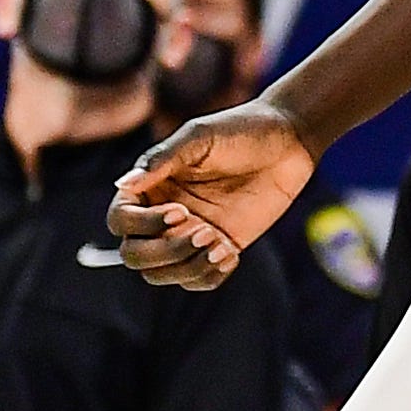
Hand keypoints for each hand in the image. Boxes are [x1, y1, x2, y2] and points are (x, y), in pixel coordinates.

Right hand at [113, 102, 314, 291]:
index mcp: (151, 186)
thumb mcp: (200, 137)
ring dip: (189, 266)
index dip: (142, 225)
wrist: (290, 142)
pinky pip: (198, 280)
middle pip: (136, 256)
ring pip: (164, 274)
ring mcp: (190, 235)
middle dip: (165, 253)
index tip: (180, 211)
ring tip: (221, 243)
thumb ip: (161, 159)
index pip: (121, 220)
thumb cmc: (241, 130)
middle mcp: (163, 214)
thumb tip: (122, 184)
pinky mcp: (218, 247)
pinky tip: (232, 253)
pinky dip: (210, 275)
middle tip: (204, 231)